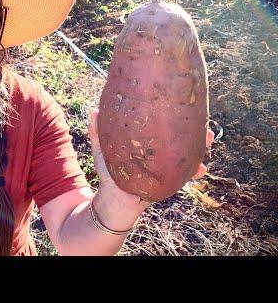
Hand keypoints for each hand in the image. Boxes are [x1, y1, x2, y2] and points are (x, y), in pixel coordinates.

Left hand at [87, 109, 214, 209]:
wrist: (113, 199)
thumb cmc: (109, 172)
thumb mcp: (102, 150)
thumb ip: (97, 133)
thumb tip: (94, 111)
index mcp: (146, 144)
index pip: (161, 127)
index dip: (171, 116)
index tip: (178, 102)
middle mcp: (159, 155)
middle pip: (179, 138)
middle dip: (192, 128)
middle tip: (201, 116)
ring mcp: (166, 168)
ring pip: (186, 155)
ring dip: (199, 147)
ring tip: (208, 137)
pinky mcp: (167, 183)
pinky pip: (184, 177)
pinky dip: (193, 173)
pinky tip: (201, 169)